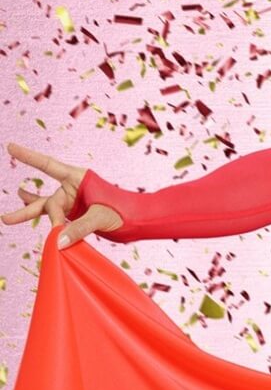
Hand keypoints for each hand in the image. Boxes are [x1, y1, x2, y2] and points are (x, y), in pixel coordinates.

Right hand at [3, 142, 121, 247]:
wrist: (138, 219)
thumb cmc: (124, 211)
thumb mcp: (101, 218)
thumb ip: (78, 229)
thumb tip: (57, 242)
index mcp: (79, 178)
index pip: (48, 165)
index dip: (29, 157)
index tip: (11, 146)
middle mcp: (73, 188)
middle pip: (49, 200)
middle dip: (30, 210)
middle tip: (6, 219)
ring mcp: (73, 201)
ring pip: (47, 209)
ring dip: (28, 213)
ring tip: (7, 219)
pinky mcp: (74, 214)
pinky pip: (55, 218)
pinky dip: (45, 220)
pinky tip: (25, 210)